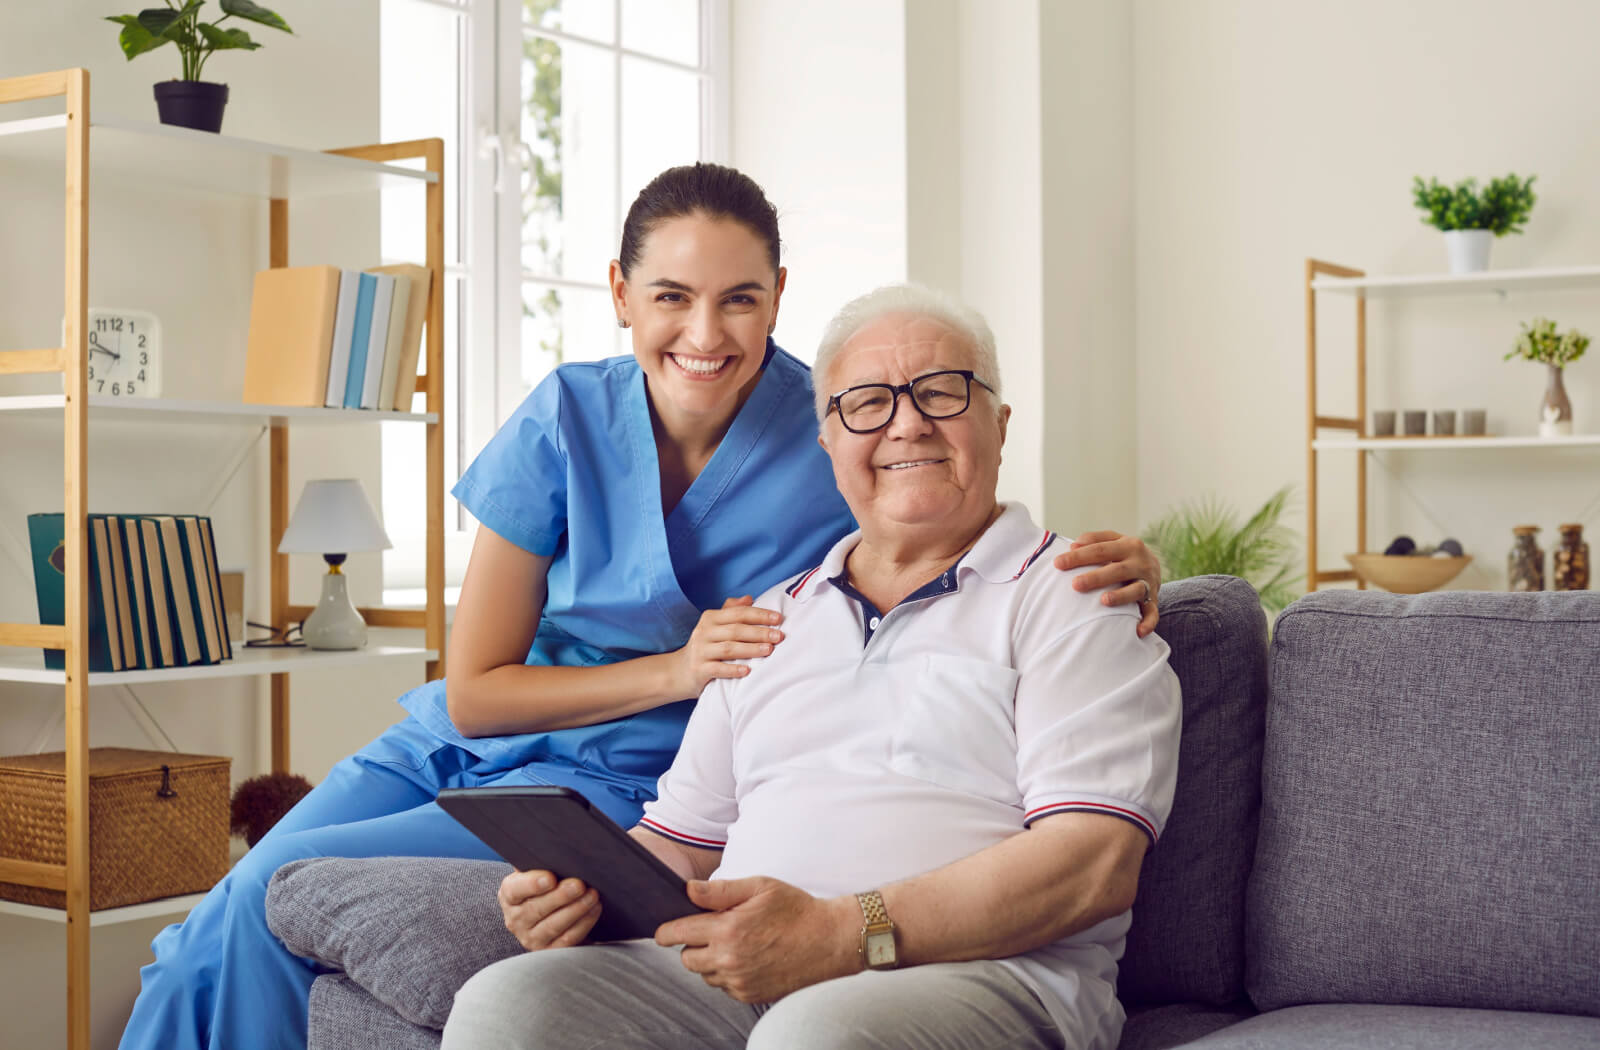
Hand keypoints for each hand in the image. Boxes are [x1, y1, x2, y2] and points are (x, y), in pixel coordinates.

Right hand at [498, 868, 600, 950]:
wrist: (554, 912)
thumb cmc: (548, 885)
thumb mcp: (539, 871)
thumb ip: (541, 861)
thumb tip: (553, 847)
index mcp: (509, 895)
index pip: (514, 890)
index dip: (531, 884)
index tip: (550, 877)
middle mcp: (515, 919)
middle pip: (536, 909)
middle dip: (561, 896)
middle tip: (579, 885)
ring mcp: (531, 938)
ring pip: (553, 926)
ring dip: (576, 910)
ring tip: (592, 896)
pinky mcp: (549, 951)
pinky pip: (567, 939)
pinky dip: (583, 924)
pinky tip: (594, 909)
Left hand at [655, 877, 855, 1003]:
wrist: (829, 940)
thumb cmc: (795, 909)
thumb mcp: (759, 887)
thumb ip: (720, 890)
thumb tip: (688, 890)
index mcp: (728, 930)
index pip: (678, 934)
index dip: (666, 931)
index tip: (662, 931)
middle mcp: (729, 960)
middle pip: (687, 960)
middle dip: (692, 944)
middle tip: (712, 930)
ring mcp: (740, 981)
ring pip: (705, 975)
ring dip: (710, 961)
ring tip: (735, 942)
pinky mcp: (750, 995)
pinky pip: (724, 987)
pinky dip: (727, 974)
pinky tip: (747, 957)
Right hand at [669, 596, 784, 698]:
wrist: (679, 671)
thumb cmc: (706, 646)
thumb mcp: (714, 625)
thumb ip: (731, 611)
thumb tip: (749, 598)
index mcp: (710, 618)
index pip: (738, 613)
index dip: (759, 614)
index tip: (778, 618)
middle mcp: (703, 632)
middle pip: (736, 630)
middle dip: (759, 632)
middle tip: (779, 636)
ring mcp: (700, 651)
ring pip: (728, 648)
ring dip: (750, 649)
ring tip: (769, 650)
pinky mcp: (698, 669)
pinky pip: (718, 669)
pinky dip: (733, 669)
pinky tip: (747, 671)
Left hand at [1053, 531, 1161, 637]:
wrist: (1154, 566)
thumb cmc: (1123, 553)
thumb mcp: (1113, 541)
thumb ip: (1095, 540)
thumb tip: (1073, 545)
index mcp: (1128, 545)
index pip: (1100, 550)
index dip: (1079, 556)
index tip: (1058, 564)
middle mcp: (1140, 563)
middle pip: (1117, 570)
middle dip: (1096, 578)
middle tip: (1075, 584)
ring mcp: (1148, 582)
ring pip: (1135, 590)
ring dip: (1121, 596)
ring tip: (1104, 600)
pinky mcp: (1153, 600)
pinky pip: (1153, 613)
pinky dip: (1148, 622)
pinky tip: (1137, 631)